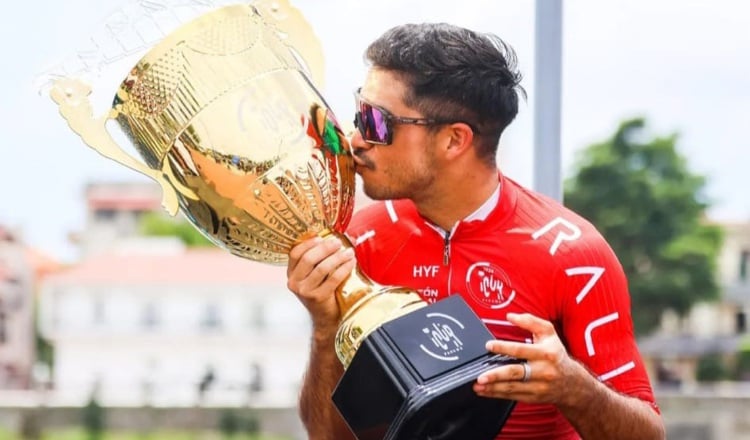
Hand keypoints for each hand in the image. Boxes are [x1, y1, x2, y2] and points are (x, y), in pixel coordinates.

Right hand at [287, 236, 356, 328]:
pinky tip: (351, 263)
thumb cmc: (322, 291)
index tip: (321, 237)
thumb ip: (319, 258)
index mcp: (291, 274)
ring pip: (322, 268)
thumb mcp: (314, 276)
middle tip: (338, 242)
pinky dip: (344, 268)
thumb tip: (339, 237)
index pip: (295, 253)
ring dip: (338, 257)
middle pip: (309, 259)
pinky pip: (333, 279)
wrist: (325, 318)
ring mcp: (305, 291)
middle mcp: (294, 283)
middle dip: (325, 248)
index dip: (308, 243)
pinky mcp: (318, 298)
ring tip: (349, 252)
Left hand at [473, 312, 587, 406]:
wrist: (572, 384)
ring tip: (478, 384)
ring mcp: (538, 387)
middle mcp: (542, 371)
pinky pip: (512, 396)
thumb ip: (530, 321)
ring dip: (493, 387)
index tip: (489, 346)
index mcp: (545, 353)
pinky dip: (497, 394)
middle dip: (496, 374)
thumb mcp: (549, 334)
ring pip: (512, 387)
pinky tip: (485, 391)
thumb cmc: (556, 355)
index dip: (504, 347)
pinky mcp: (533, 398)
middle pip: (515, 372)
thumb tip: (511, 316)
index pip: (521, 350)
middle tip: (481, 375)